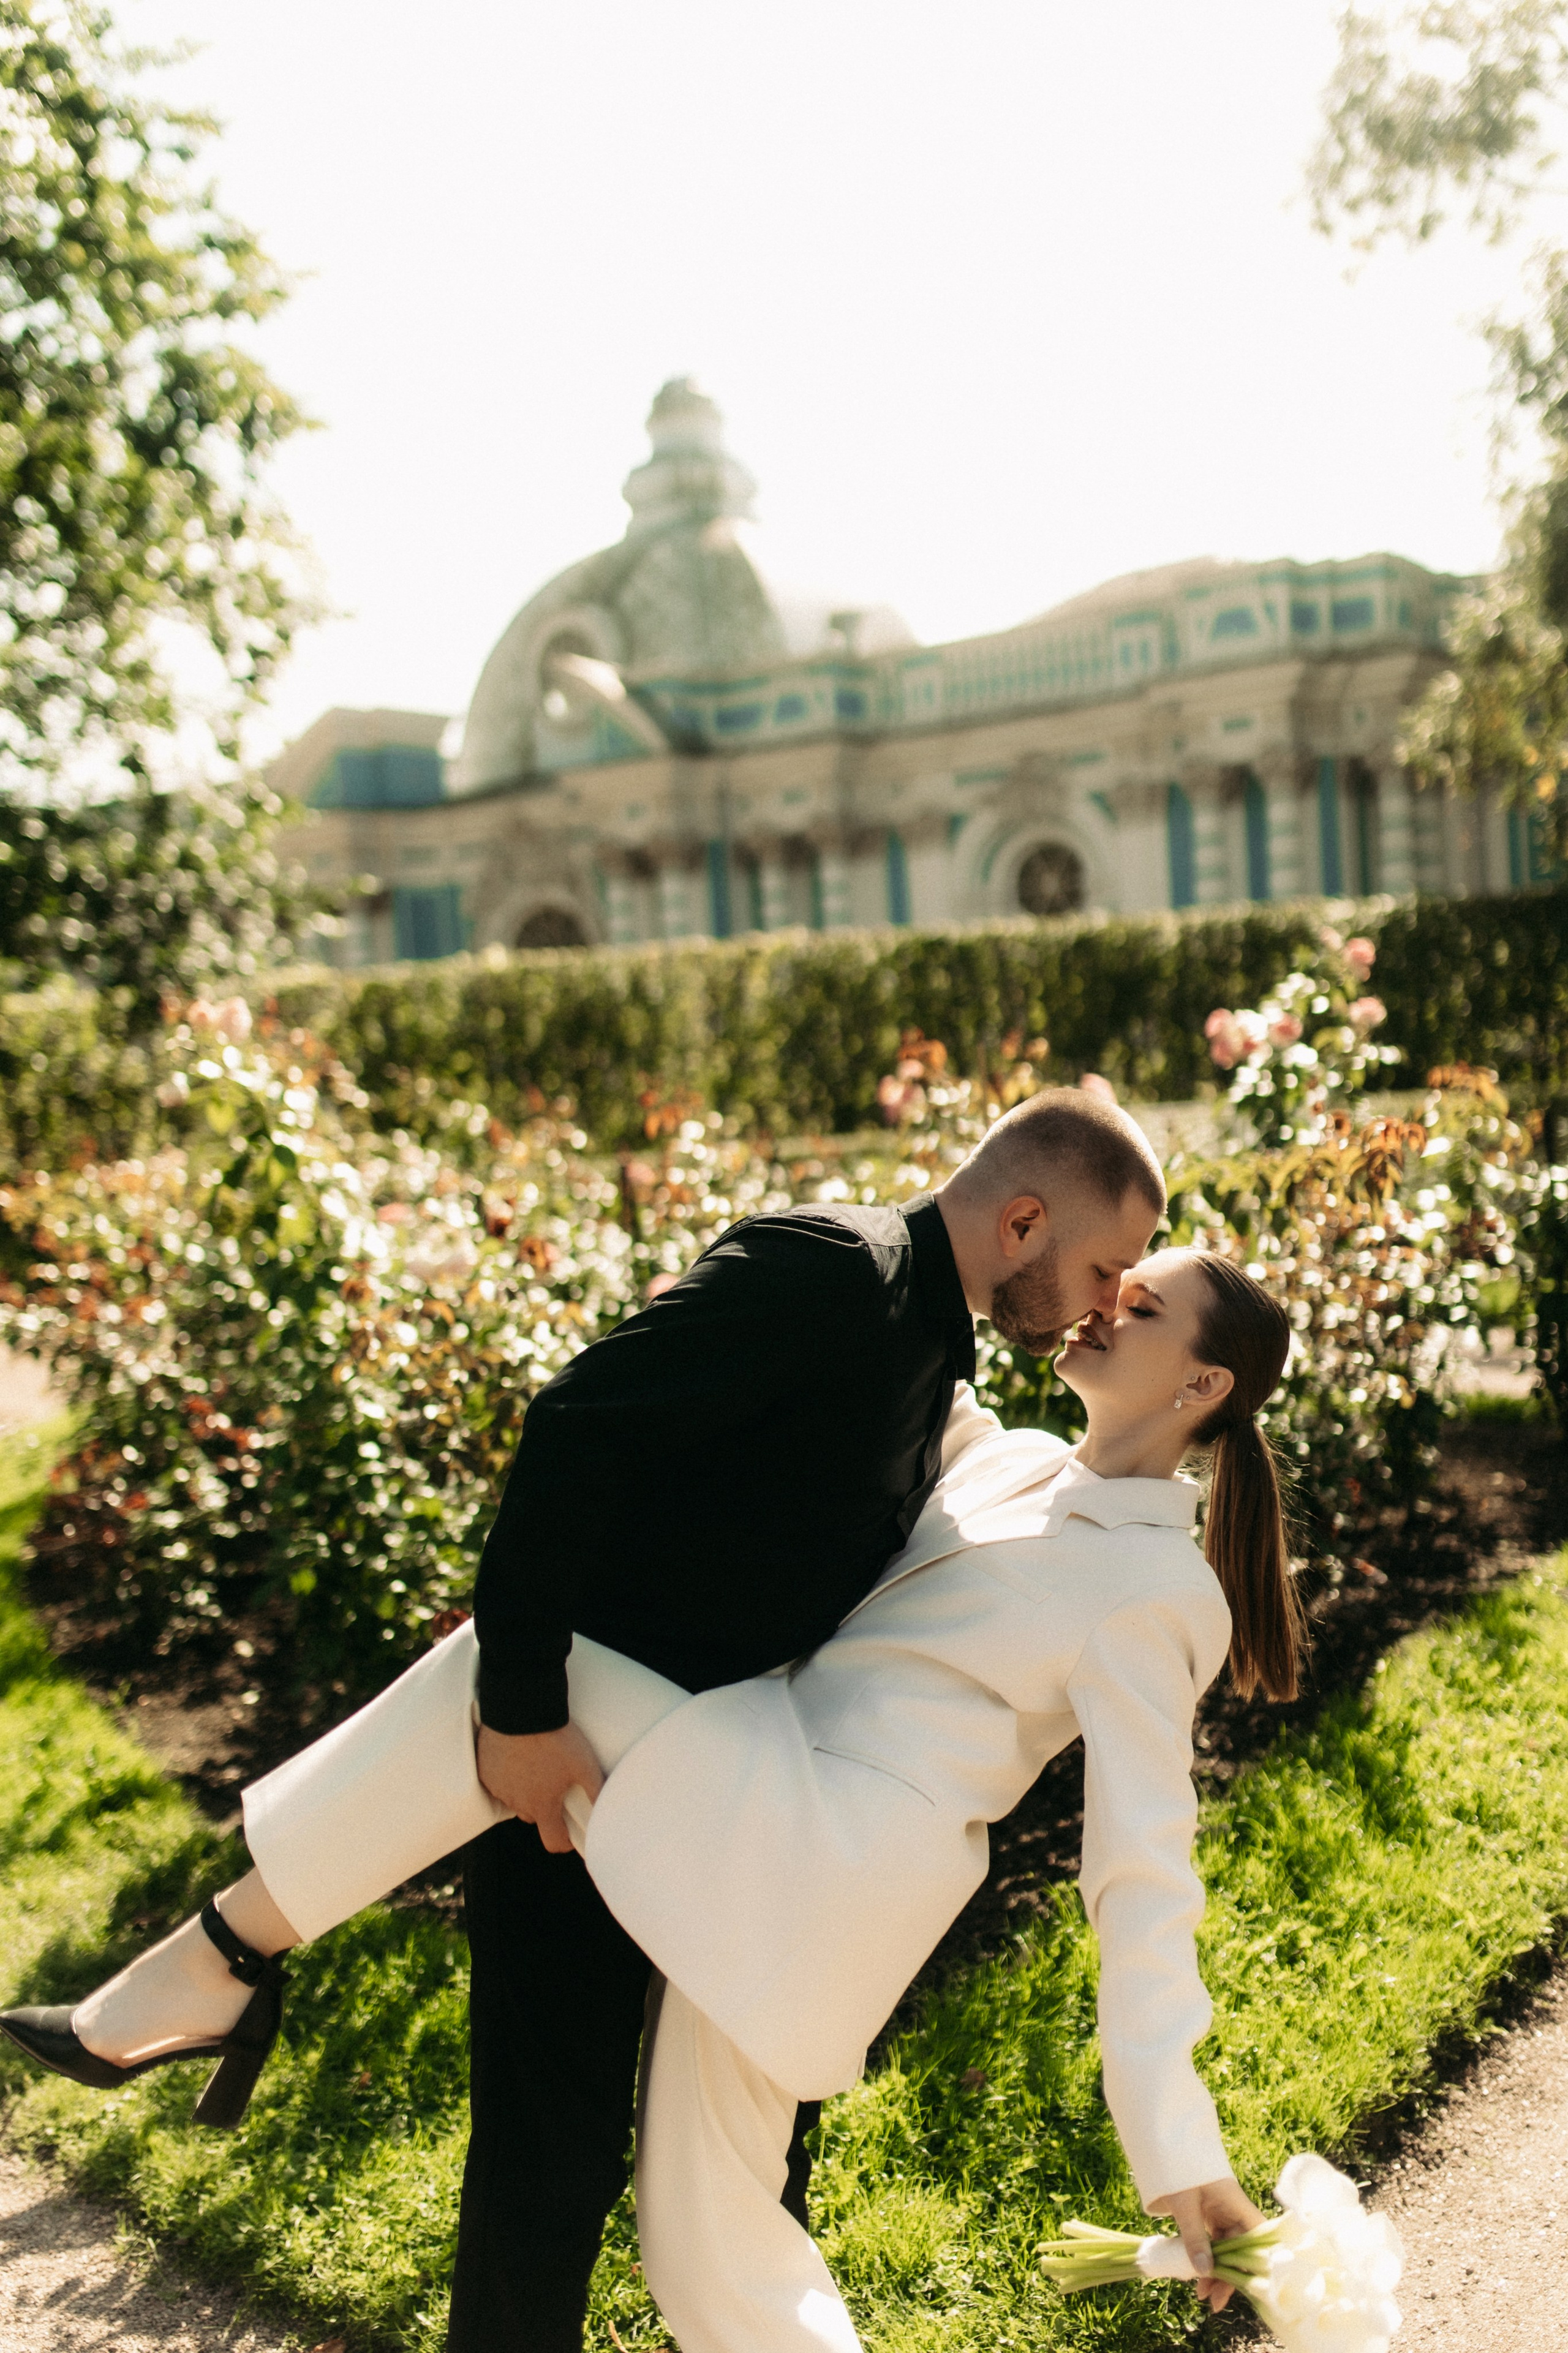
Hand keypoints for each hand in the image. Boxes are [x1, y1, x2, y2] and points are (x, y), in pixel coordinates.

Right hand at [476, 1721, 604, 1854]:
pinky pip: (498, 1780)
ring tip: (537, 1761)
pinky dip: (507, 1773)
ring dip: (525, 1788)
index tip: (570, 1833)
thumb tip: (605, 1811)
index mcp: (542, 1806)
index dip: (564, 1840)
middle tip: (556, 1782)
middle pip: (534, 1816)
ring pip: (515, 1797)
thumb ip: (595, 1791)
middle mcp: (517, 1802)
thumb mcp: (584, 1764)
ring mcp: (498, 1787)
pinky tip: (517, 1753)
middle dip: (545, 1806)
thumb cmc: (556, 1738)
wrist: (522, 1709)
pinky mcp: (485, 1770)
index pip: (553, 1841)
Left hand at [1154, 2176, 1263, 2311]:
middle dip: (1229, 2275)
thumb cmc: (1178, 2168)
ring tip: (1202, 2294)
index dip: (1258, 2263)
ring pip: (1225, 2248)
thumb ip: (1194, 2237)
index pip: (1258, 2237)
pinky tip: (1197, 2274)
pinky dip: (1206, 2257)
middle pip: (1240, 2249)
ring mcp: (1221, 2213)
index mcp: (1237, 2204)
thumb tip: (1204, 2271)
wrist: (1164, 2144)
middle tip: (1214, 2301)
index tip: (1252, 2288)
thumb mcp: (1185, 2204)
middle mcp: (1233, 2210)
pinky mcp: (1208, 2215)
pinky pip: (1212, 2241)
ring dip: (1216, 2271)